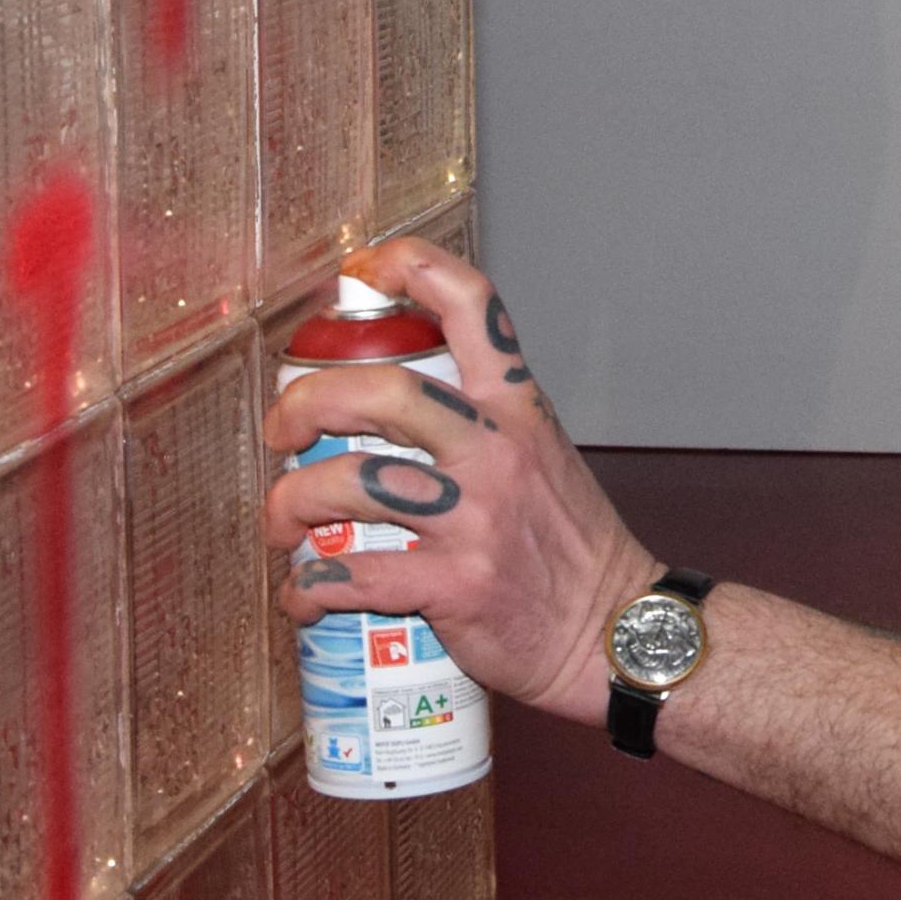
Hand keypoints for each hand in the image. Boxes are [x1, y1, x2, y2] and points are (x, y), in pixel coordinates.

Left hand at [260, 236, 653, 726]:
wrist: (620, 632)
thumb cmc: (575, 548)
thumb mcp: (544, 455)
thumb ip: (482, 424)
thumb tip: (395, 408)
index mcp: (517, 408)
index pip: (471, 304)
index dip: (408, 267)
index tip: (359, 274)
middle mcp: (495, 451)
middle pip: (383, 392)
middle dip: (307, 403)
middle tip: (280, 430)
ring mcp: (474, 519)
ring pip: (353, 483)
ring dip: (292, 502)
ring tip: (281, 523)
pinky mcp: (455, 586)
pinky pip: (355, 577)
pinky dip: (310, 586)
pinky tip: (302, 594)